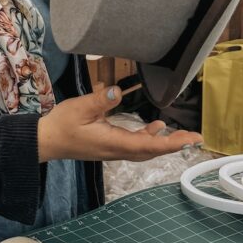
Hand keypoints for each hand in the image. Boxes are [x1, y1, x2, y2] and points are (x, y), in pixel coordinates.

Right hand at [37, 85, 201, 163]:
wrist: (47, 141)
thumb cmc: (62, 125)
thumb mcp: (79, 108)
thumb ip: (100, 100)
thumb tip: (118, 91)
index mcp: (112, 142)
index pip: (148, 145)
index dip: (171, 143)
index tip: (189, 140)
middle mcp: (117, 150)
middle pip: (152, 151)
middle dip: (174, 145)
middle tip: (194, 137)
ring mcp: (114, 150)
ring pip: (145, 150)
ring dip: (165, 143)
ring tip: (182, 135)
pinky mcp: (110, 146)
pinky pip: (136, 146)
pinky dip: (150, 139)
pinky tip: (156, 127)